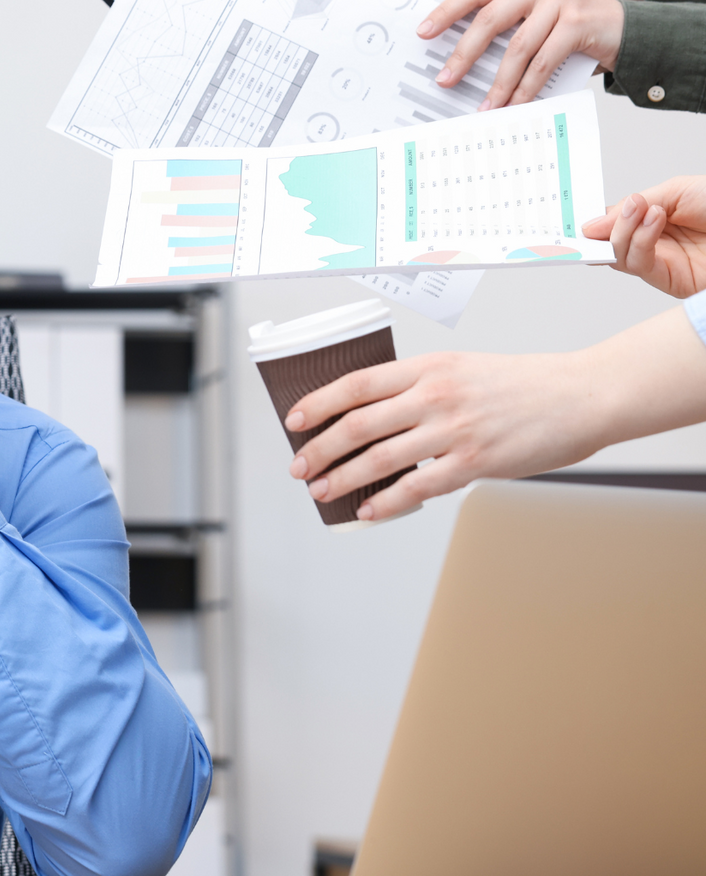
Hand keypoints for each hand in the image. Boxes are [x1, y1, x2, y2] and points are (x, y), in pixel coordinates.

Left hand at [283, 308, 705, 519]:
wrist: (581, 395)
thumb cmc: (523, 385)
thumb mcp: (462, 369)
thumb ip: (420, 388)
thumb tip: (376, 419)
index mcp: (428, 367)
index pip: (356, 384)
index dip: (318, 403)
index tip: (294, 421)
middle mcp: (435, 394)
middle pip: (358, 424)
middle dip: (319, 448)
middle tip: (299, 466)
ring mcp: (454, 429)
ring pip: (379, 457)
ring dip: (343, 477)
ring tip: (322, 491)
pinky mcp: (475, 461)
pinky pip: (417, 487)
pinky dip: (386, 501)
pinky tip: (368, 509)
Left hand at [416, 0, 621, 108]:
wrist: (632, 29)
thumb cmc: (576, 27)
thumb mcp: (539, 16)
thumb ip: (508, 23)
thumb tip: (460, 58)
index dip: (447, 12)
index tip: (422, 33)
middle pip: (490, 18)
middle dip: (464, 54)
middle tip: (445, 80)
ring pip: (517, 47)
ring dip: (498, 83)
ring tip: (485, 106)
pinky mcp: (579, 21)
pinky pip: (543, 62)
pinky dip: (526, 88)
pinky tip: (515, 105)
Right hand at [581, 177, 705, 297]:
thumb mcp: (674, 191)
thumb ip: (634, 206)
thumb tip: (591, 225)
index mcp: (655, 220)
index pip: (613, 225)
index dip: (594, 223)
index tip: (577, 217)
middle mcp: (657, 243)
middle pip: (608, 244)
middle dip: (601, 230)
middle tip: (609, 214)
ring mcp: (663, 263)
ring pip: (618, 257)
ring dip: (622, 232)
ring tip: (641, 209)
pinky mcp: (672, 280)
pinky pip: (640, 266)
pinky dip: (639, 242)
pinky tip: (653, 219)